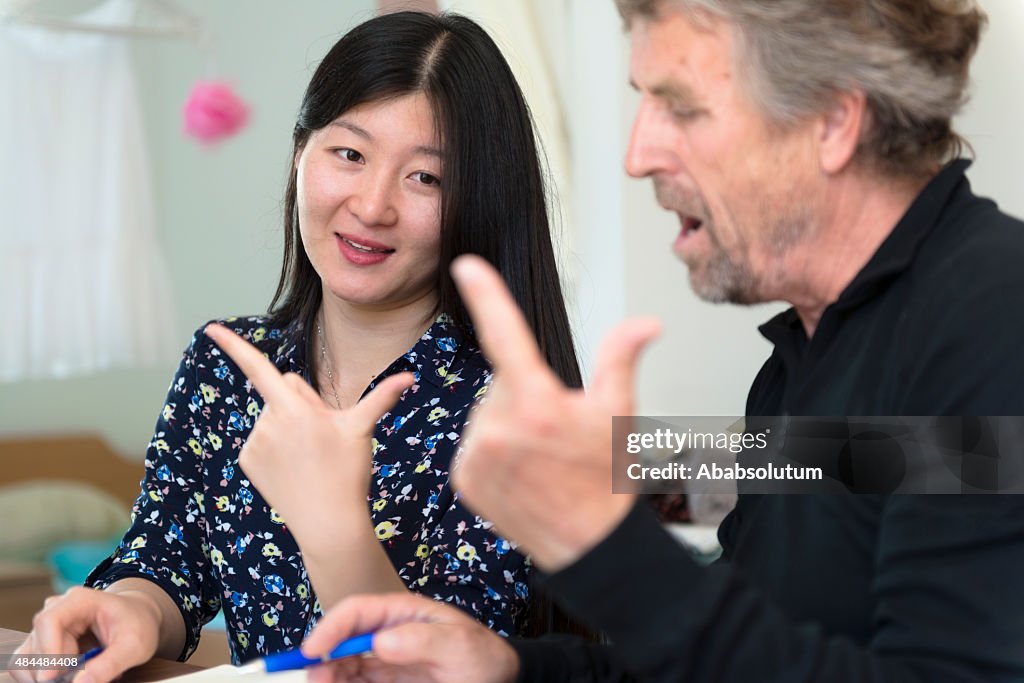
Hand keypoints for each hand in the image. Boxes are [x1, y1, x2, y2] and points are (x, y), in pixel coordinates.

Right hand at [11, 586, 162, 682]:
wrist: (138, 619)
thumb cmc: (138, 625)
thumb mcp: (134, 646)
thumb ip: (109, 664)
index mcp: (79, 600)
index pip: (49, 621)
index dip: (47, 652)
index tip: (51, 679)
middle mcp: (56, 609)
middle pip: (38, 646)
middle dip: (55, 671)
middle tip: (83, 677)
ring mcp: (47, 628)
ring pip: (28, 660)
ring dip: (49, 676)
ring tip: (83, 673)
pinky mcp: (42, 644)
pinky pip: (29, 667)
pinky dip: (46, 678)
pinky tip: (71, 676)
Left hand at [203, 324, 413, 546]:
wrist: (328, 523)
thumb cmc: (348, 472)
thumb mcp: (362, 429)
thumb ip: (381, 397)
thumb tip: (410, 377)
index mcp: (293, 409)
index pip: (258, 368)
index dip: (234, 346)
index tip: (210, 329)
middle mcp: (268, 422)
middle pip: (283, 391)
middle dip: (300, 402)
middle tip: (323, 434)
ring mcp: (255, 443)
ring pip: (273, 417)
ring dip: (289, 427)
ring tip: (310, 456)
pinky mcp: (247, 461)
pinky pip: (262, 439)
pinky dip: (275, 448)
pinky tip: (293, 467)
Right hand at [302, 593, 518, 682]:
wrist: (499, 682)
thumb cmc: (482, 657)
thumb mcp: (459, 645)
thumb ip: (422, 640)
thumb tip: (380, 641)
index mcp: (402, 614)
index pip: (357, 612)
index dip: (331, 627)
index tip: (314, 649)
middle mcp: (387, 635)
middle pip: (342, 642)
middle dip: (322, 658)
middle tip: (315, 678)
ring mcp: (384, 662)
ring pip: (343, 667)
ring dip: (328, 675)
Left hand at [449, 255, 660, 571]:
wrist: (591, 549)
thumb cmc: (609, 480)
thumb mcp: (619, 414)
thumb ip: (621, 358)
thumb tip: (647, 322)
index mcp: (537, 404)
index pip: (507, 335)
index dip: (486, 295)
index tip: (467, 266)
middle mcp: (498, 428)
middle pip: (503, 383)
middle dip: (526, 394)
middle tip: (557, 431)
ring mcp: (476, 455)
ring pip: (486, 412)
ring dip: (508, 423)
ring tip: (540, 457)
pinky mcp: (463, 478)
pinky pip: (472, 442)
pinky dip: (491, 448)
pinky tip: (520, 470)